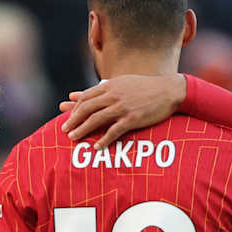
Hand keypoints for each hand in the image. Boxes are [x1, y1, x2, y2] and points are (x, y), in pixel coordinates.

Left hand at [60, 74, 186, 148]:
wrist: (169, 90)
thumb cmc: (144, 87)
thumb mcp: (120, 84)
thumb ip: (98, 90)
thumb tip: (74, 95)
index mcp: (110, 86)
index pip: (86, 97)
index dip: (74, 109)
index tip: (68, 118)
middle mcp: (114, 95)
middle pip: (87, 108)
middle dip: (73, 120)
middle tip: (63, 130)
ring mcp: (123, 107)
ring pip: (96, 120)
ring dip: (82, 130)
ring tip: (73, 138)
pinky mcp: (132, 119)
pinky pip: (114, 132)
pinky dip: (103, 140)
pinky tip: (96, 147)